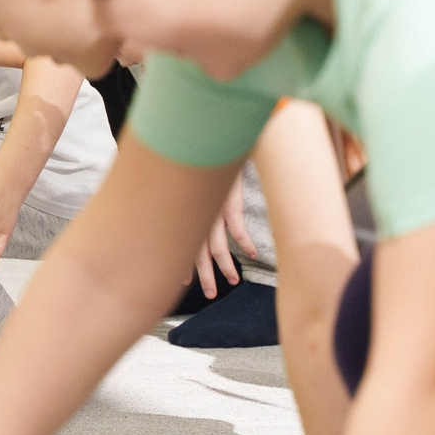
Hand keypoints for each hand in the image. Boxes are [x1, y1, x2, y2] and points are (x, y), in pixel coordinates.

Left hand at [193, 175, 256, 299]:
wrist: (211, 140)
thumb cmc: (200, 163)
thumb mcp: (189, 184)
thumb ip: (188, 202)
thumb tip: (187, 218)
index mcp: (186, 213)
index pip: (182, 245)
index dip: (183, 265)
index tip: (184, 282)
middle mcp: (197, 214)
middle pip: (198, 252)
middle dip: (205, 276)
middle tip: (210, 294)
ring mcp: (213, 208)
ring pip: (218, 245)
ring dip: (226, 265)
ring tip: (232, 281)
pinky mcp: (230, 200)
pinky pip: (237, 227)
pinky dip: (245, 242)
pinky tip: (252, 254)